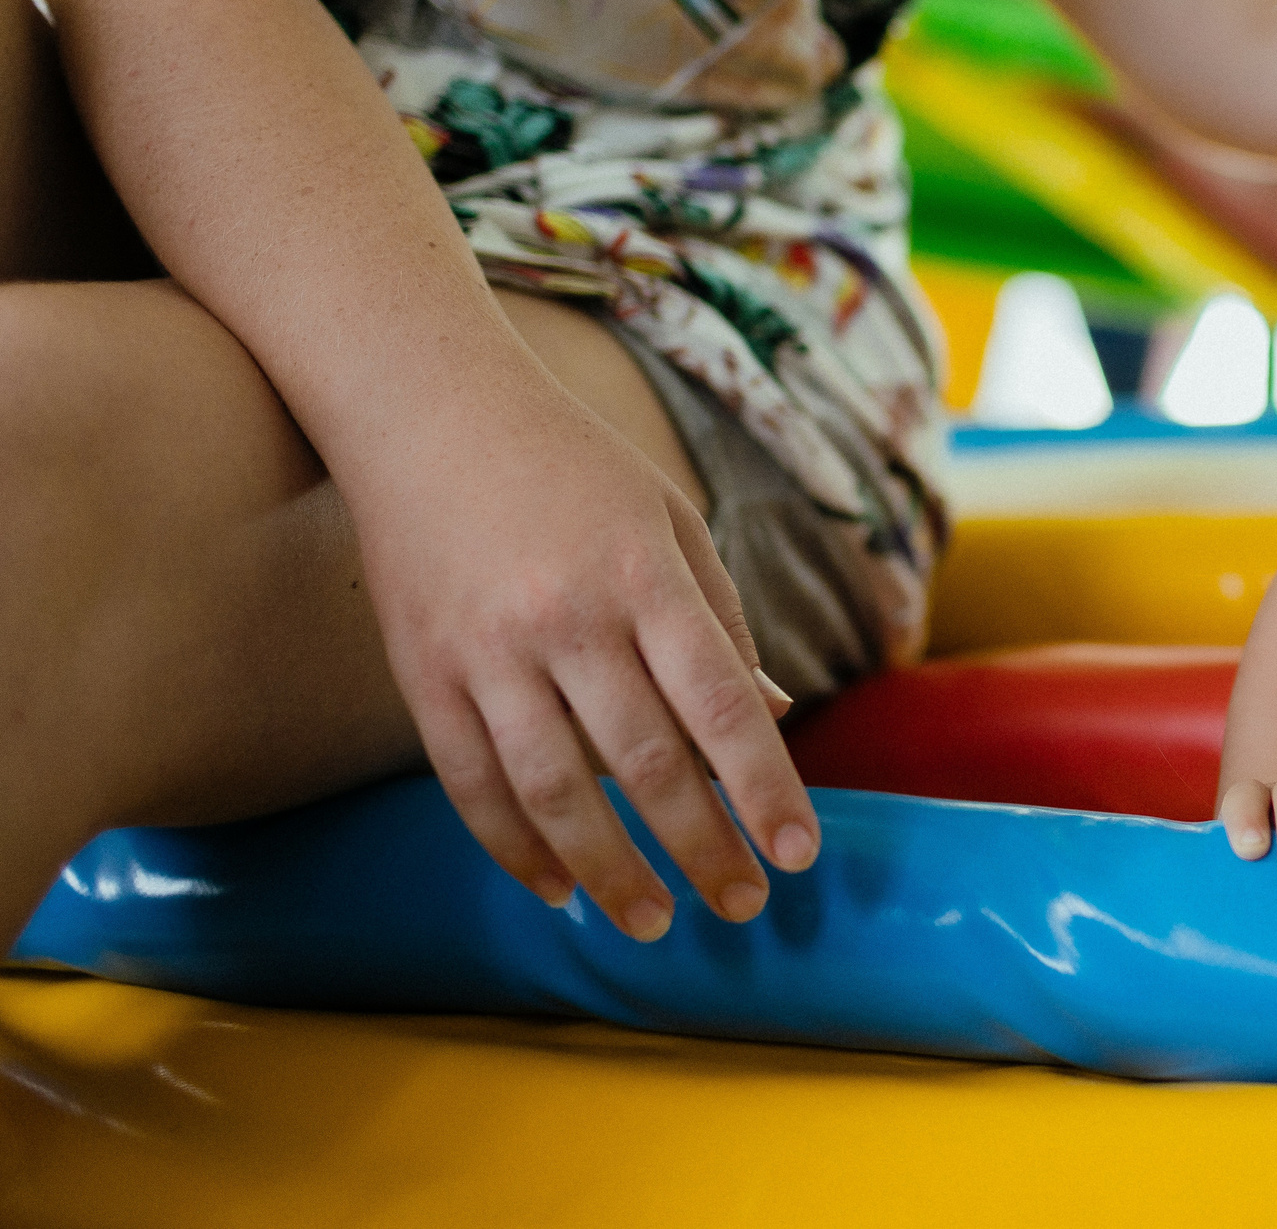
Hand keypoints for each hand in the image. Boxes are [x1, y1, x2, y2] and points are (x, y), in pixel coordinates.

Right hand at [354, 386, 819, 940]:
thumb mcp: (672, 521)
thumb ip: (723, 622)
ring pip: (555, 791)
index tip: (799, 854)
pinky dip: (514, 845)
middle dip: (701, 847)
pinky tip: (556, 887)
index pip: (721, 707)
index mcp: (646, 576)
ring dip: (610, 870)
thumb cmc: (572, 465)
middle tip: (741, 905)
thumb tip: (773, 720)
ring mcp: (486, 651)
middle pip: (644, 764)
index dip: (763, 790)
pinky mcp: (421, 673)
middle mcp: (567, 619)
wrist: (428, 409)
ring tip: (651, 923)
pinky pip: (470, 782)